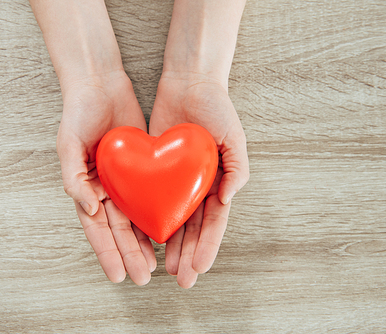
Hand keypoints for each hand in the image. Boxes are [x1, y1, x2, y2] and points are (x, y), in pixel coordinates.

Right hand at [57, 71, 155, 284]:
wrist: (101, 84)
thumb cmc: (78, 113)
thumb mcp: (69, 144)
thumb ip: (73, 178)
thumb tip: (89, 209)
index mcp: (85, 187)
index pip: (97, 228)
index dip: (107, 252)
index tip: (117, 276)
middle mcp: (105, 188)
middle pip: (118, 229)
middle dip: (129, 254)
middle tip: (143, 277)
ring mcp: (124, 179)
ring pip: (135, 217)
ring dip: (144, 241)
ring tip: (156, 264)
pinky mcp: (142, 167)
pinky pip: (151, 195)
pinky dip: (157, 214)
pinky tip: (167, 230)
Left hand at [150, 73, 249, 287]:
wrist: (188, 82)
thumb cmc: (217, 108)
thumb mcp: (234, 137)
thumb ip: (237, 169)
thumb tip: (228, 200)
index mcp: (220, 182)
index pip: (214, 222)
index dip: (208, 246)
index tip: (200, 268)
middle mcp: (199, 186)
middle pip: (195, 228)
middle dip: (190, 254)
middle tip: (182, 279)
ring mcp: (177, 180)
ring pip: (174, 220)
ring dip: (172, 245)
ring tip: (166, 268)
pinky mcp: (157, 170)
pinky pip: (154, 199)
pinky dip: (153, 220)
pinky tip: (148, 238)